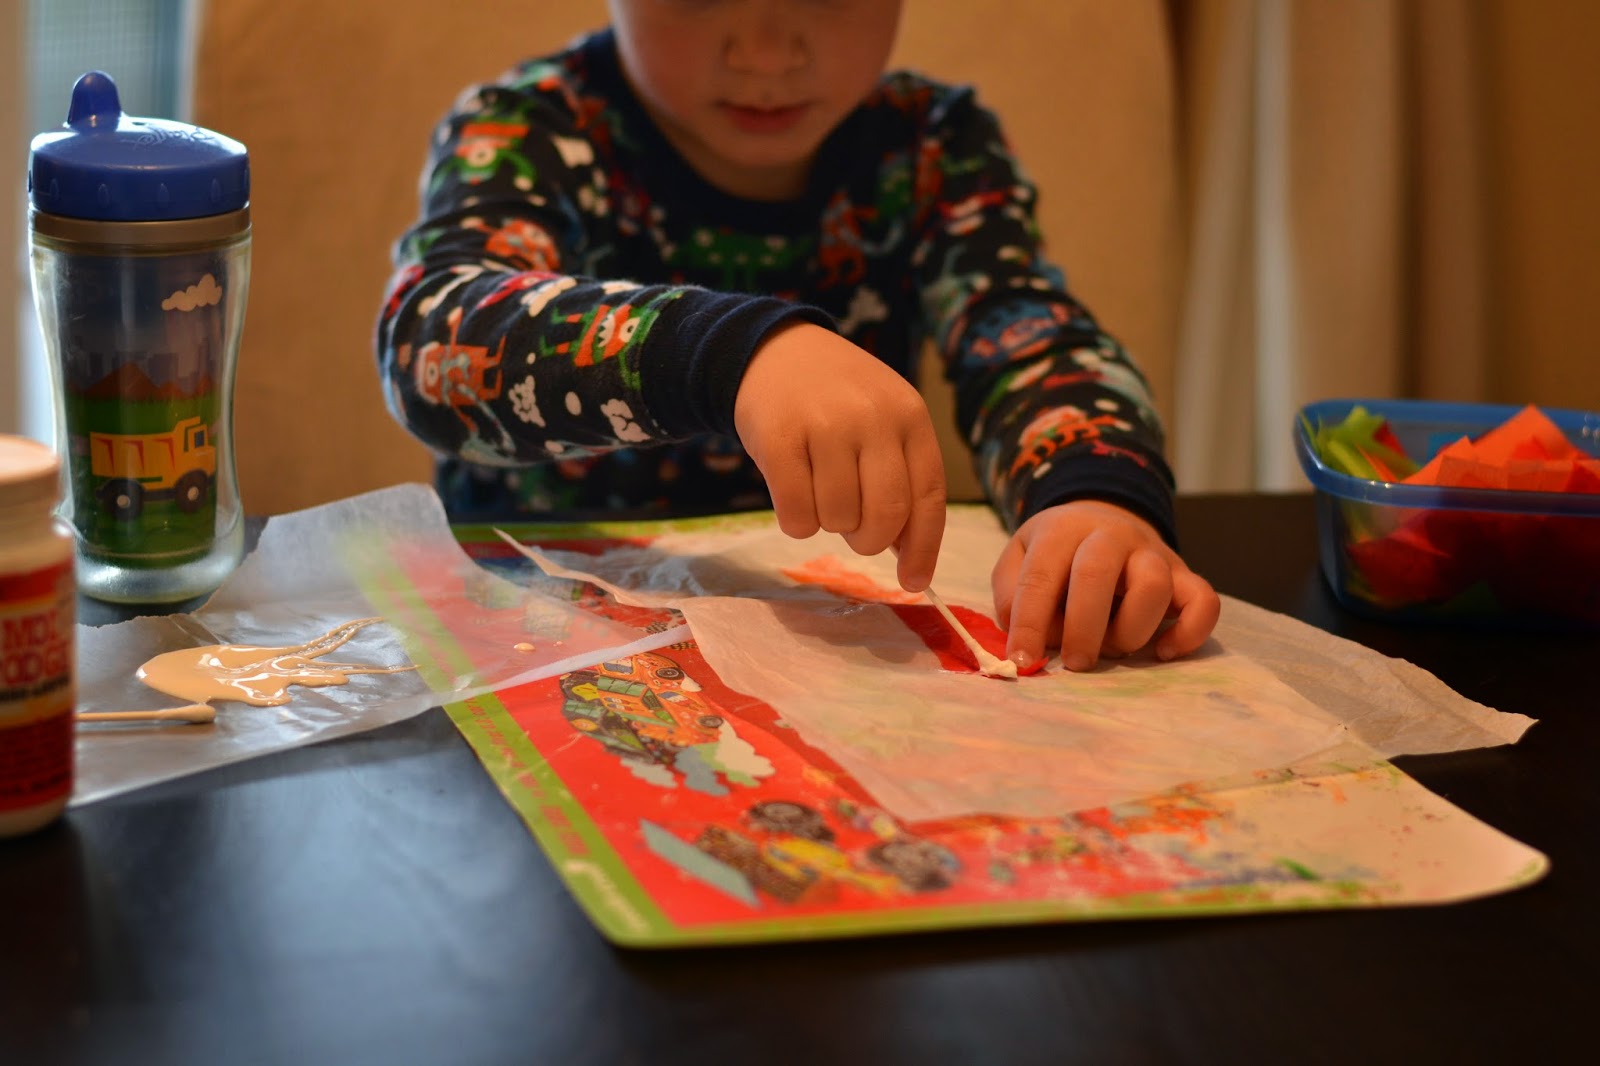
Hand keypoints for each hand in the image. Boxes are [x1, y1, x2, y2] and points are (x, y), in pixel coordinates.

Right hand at [734, 323, 946, 590]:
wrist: (772, 351)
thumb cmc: (836, 399)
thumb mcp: (883, 421)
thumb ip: (902, 477)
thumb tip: (912, 558)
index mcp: (909, 415)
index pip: (928, 497)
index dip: (923, 548)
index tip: (913, 581)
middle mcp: (872, 417)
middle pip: (885, 516)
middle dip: (869, 540)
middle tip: (852, 530)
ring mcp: (825, 425)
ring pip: (838, 519)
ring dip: (827, 524)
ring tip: (818, 492)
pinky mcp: (778, 438)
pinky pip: (796, 515)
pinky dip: (795, 522)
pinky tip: (792, 494)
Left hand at [992, 500, 1220, 671]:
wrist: (1102, 519)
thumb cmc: (1055, 554)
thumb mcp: (1018, 559)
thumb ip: (1013, 595)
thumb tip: (1026, 637)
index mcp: (1062, 530)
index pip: (1040, 577)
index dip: (1029, 623)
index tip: (1023, 660)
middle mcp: (1110, 535)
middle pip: (1096, 574)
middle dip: (1082, 628)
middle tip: (1076, 663)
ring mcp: (1152, 553)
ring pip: (1154, 586)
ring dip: (1131, 631)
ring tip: (1115, 648)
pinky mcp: (1184, 574)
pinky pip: (1204, 602)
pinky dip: (1188, 634)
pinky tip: (1161, 651)